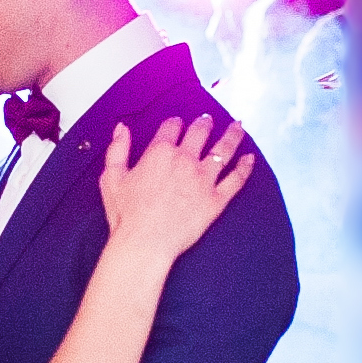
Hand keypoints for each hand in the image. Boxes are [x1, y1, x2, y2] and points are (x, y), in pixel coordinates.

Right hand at [95, 115, 253, 262]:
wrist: (144, 242)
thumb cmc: (127, 215)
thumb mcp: (111, 177)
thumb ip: (117, 149)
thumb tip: (121, 129)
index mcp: (160, 152)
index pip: (171, 128)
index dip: (175, 122)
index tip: (178, 122)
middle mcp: (185, 160)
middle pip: (200, 133)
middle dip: (204, 123)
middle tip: (208, 120)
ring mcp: (204, 179)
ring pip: (223, 150)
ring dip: (232, 135)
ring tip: (238, 126)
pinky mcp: (216, 199)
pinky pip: (236, 179)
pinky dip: (245, 167)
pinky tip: (250, 158)